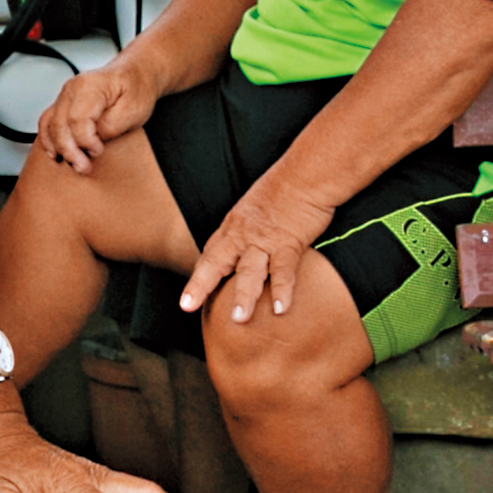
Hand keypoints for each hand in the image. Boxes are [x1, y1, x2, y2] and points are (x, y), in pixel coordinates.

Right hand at [33, 60, 156, 174]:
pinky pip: (48, 122)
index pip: (77, 120)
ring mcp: (66, 96)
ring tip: (71, 163)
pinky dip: (48, 139)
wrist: (136, 74)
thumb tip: (91, 143)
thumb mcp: (132, 111)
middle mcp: (72, 89)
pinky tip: (54, 152)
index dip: (85, 141)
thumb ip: (109, 128)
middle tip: (83, 166)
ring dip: (58, 147)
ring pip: (49, 125)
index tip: (97, 151)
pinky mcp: (65, 103)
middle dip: (69, 150)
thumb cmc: (136, 88)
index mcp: (89, 86)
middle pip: (60, 125)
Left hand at [178, 171, 334, 326]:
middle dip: (201, 284)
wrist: (305, 173)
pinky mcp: (289, 241)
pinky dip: (283, 289)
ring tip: (239, 319)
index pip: (211, 256)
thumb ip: (247, 232)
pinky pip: (283, 269)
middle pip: (218, 261)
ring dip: (244, 295)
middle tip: (188, 306)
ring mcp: (265, 239)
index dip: (198, 278)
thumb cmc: (284, 190)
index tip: (187, 300)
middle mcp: (243, 234)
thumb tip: (245, 254)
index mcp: (234, 228)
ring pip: (249, 270)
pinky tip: (281, 309)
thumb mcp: (255, 210)